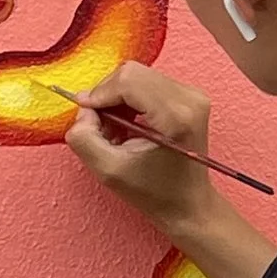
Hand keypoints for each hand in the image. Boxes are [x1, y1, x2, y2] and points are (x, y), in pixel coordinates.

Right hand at [65, 58, 215, 228]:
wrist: (188, 204)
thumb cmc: (153, 192)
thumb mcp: (109, 171)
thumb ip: (85, 138)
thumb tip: (83, 109)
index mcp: (175, 115)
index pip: (128, 80)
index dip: (99, 94)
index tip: (85, 117)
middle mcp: (190, 97)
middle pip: (133, 73)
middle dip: (107, 96)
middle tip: (100, 128)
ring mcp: (193, 95)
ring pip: (139, 76)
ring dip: (118, 100)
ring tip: (115, 132)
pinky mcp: (190, 97)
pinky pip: (149, 83)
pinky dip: (131, 100)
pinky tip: (128, 127)